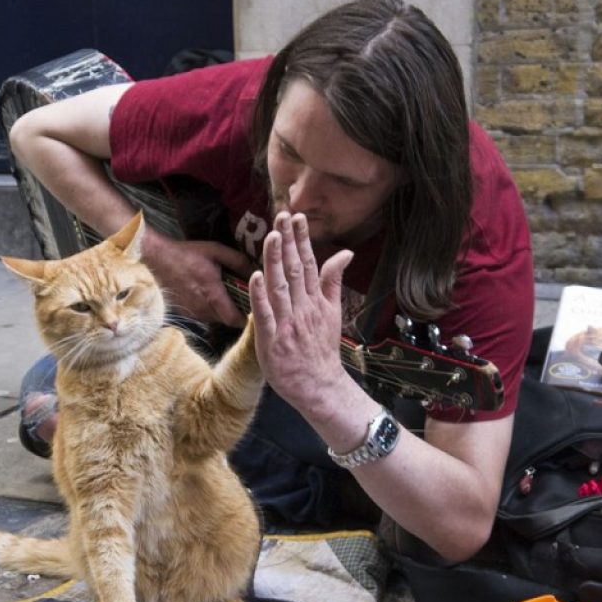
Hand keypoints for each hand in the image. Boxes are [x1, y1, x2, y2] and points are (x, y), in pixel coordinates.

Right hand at [141, 228, 253, 326]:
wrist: (156, 260)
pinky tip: (206, 293)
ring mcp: (193, 313)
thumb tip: (257, 272)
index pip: (235, 320)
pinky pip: (204, 315)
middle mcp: (203, 309)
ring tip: (221, 291)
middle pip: (227, 320)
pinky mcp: (185, 314)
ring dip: (221, 309)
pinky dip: (209, 308)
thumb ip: (238, 261)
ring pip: (216, 318)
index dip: (246, 317)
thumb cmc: (188, 254)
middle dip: (235, 310)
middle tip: (238, 296)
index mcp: (213, 295)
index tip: (251, 307)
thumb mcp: (216, 251)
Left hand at [248, 212, 353, 416]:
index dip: (302, 239)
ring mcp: (287, 324)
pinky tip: (256, 276)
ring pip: (280, 287)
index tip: (297, 217)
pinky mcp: (271, 341)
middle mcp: (302, 309)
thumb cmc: (322, 349)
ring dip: (276, 262)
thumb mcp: (333, 312)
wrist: (319, 386)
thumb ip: (333, 281)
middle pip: (294, 270)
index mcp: (316, 301)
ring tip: (272, 237)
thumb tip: (345, 252)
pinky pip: (265, 315)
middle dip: (288, 241)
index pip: (308, 263)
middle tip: (282, 215)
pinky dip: (260, 296)